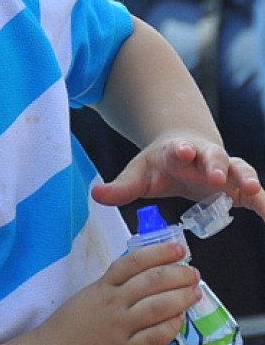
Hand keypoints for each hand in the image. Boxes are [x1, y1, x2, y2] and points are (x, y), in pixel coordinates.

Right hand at [32, 240, 199, 344]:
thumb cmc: (74, 321)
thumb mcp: (92, 294)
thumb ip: (116, 284)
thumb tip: (148, 271)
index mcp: (103, 285)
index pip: (134, 261)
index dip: (158, 252)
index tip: (178, 248)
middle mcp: (112, 303)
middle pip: (150, 282)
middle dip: (176, 274)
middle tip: (193, 272)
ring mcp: (119, 327)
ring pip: (155, 307)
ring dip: (179, 298)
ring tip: (193, 292)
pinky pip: (152, 338)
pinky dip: (169, 327)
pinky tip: (179, 319)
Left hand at [91, 134, 264, 218]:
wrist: (186, 151)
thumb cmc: (161, 166)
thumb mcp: (139, 175)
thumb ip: (120, 187)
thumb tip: (95, 195)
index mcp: (177, 152)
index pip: (179, 149)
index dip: (181, 149)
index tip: (182, 150)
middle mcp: (204, 156)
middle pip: (212, 156)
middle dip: (215, 163)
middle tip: (217, 174)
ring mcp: (224, 168)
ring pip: (239, 168)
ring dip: (246, 177)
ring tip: (253, 189)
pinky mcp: (239, 184)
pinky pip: (256, 193)